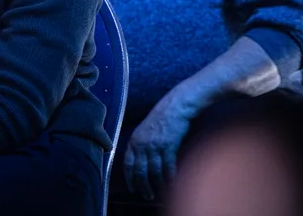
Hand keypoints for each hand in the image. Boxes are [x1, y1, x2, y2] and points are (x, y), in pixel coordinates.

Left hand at [124, 85, 201, 201]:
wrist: (174, 107)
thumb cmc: (160, 118)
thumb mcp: (144, 130)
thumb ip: (139, 145)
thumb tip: (139, 163)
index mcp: (134, 140)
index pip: (128, 164)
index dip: (130, 178)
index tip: (133, 189)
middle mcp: (142, 144)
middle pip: (140, 171)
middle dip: (143, 186)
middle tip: (147, 196)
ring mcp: (155, 146)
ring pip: (154, 172)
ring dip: (157, 184)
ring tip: (160, 192)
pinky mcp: (168, 146)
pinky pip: (167, 167)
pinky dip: (169, 177)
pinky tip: (171, 182)